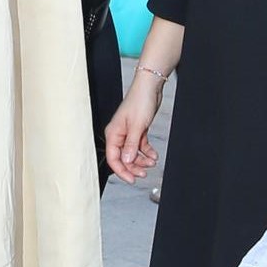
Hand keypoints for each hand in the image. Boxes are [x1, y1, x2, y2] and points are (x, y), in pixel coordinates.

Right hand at [105, 66, 166, 183]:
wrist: (150, 87)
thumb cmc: (140, 101)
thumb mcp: (137, 126)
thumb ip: (131, 145)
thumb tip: (127, 161)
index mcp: (113, 133)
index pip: (113, 158)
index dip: (122, 171)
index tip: (132, 179)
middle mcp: (119, 135)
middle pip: (123, 158)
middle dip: (133, 167)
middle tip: (144, 173)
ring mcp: (128, 133)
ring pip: (132, 154)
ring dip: (142, 160)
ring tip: (152, 161)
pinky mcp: (137, 131)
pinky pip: (140, 147)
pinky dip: (147, 152)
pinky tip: (153, 155)